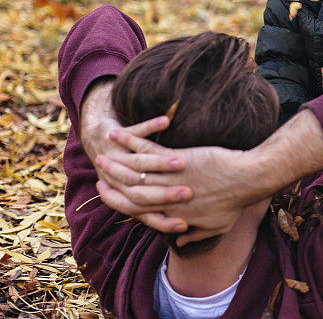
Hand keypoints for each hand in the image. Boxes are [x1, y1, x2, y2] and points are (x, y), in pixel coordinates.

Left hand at [80, 79, 188, 231]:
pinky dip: (150, 126)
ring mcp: (118, 156)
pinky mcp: (118, 135)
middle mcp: (121, 178)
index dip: (164, 221)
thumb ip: (163, 215)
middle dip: (166, 195)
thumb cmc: (121, 171)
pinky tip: (166, 121)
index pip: (147, 213)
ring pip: (139, 162)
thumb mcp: (140, 193)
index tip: (183, 224)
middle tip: (187, 195)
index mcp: (129, 194)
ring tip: (181, 162)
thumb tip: (180, 239)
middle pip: (143, 192)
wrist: (96, 139)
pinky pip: (136, 132)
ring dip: (158, 164)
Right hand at [97, 133, 253, 242]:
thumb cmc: (236, 200)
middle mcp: (166, 198)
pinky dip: (128, 141)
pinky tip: (117, 134)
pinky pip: (144, 149)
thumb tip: (181, 240)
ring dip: (113, 162)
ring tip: (101, 153)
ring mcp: (168, 178)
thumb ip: (197, 233)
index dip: (120, 204)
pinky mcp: (173, 159)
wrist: (248, 178)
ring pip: (132, 171)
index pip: (138, 212)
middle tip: (98, 175)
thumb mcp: (217, 225)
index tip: (109, 196)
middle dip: (111, 183)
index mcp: (174, 213)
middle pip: (129, 192)